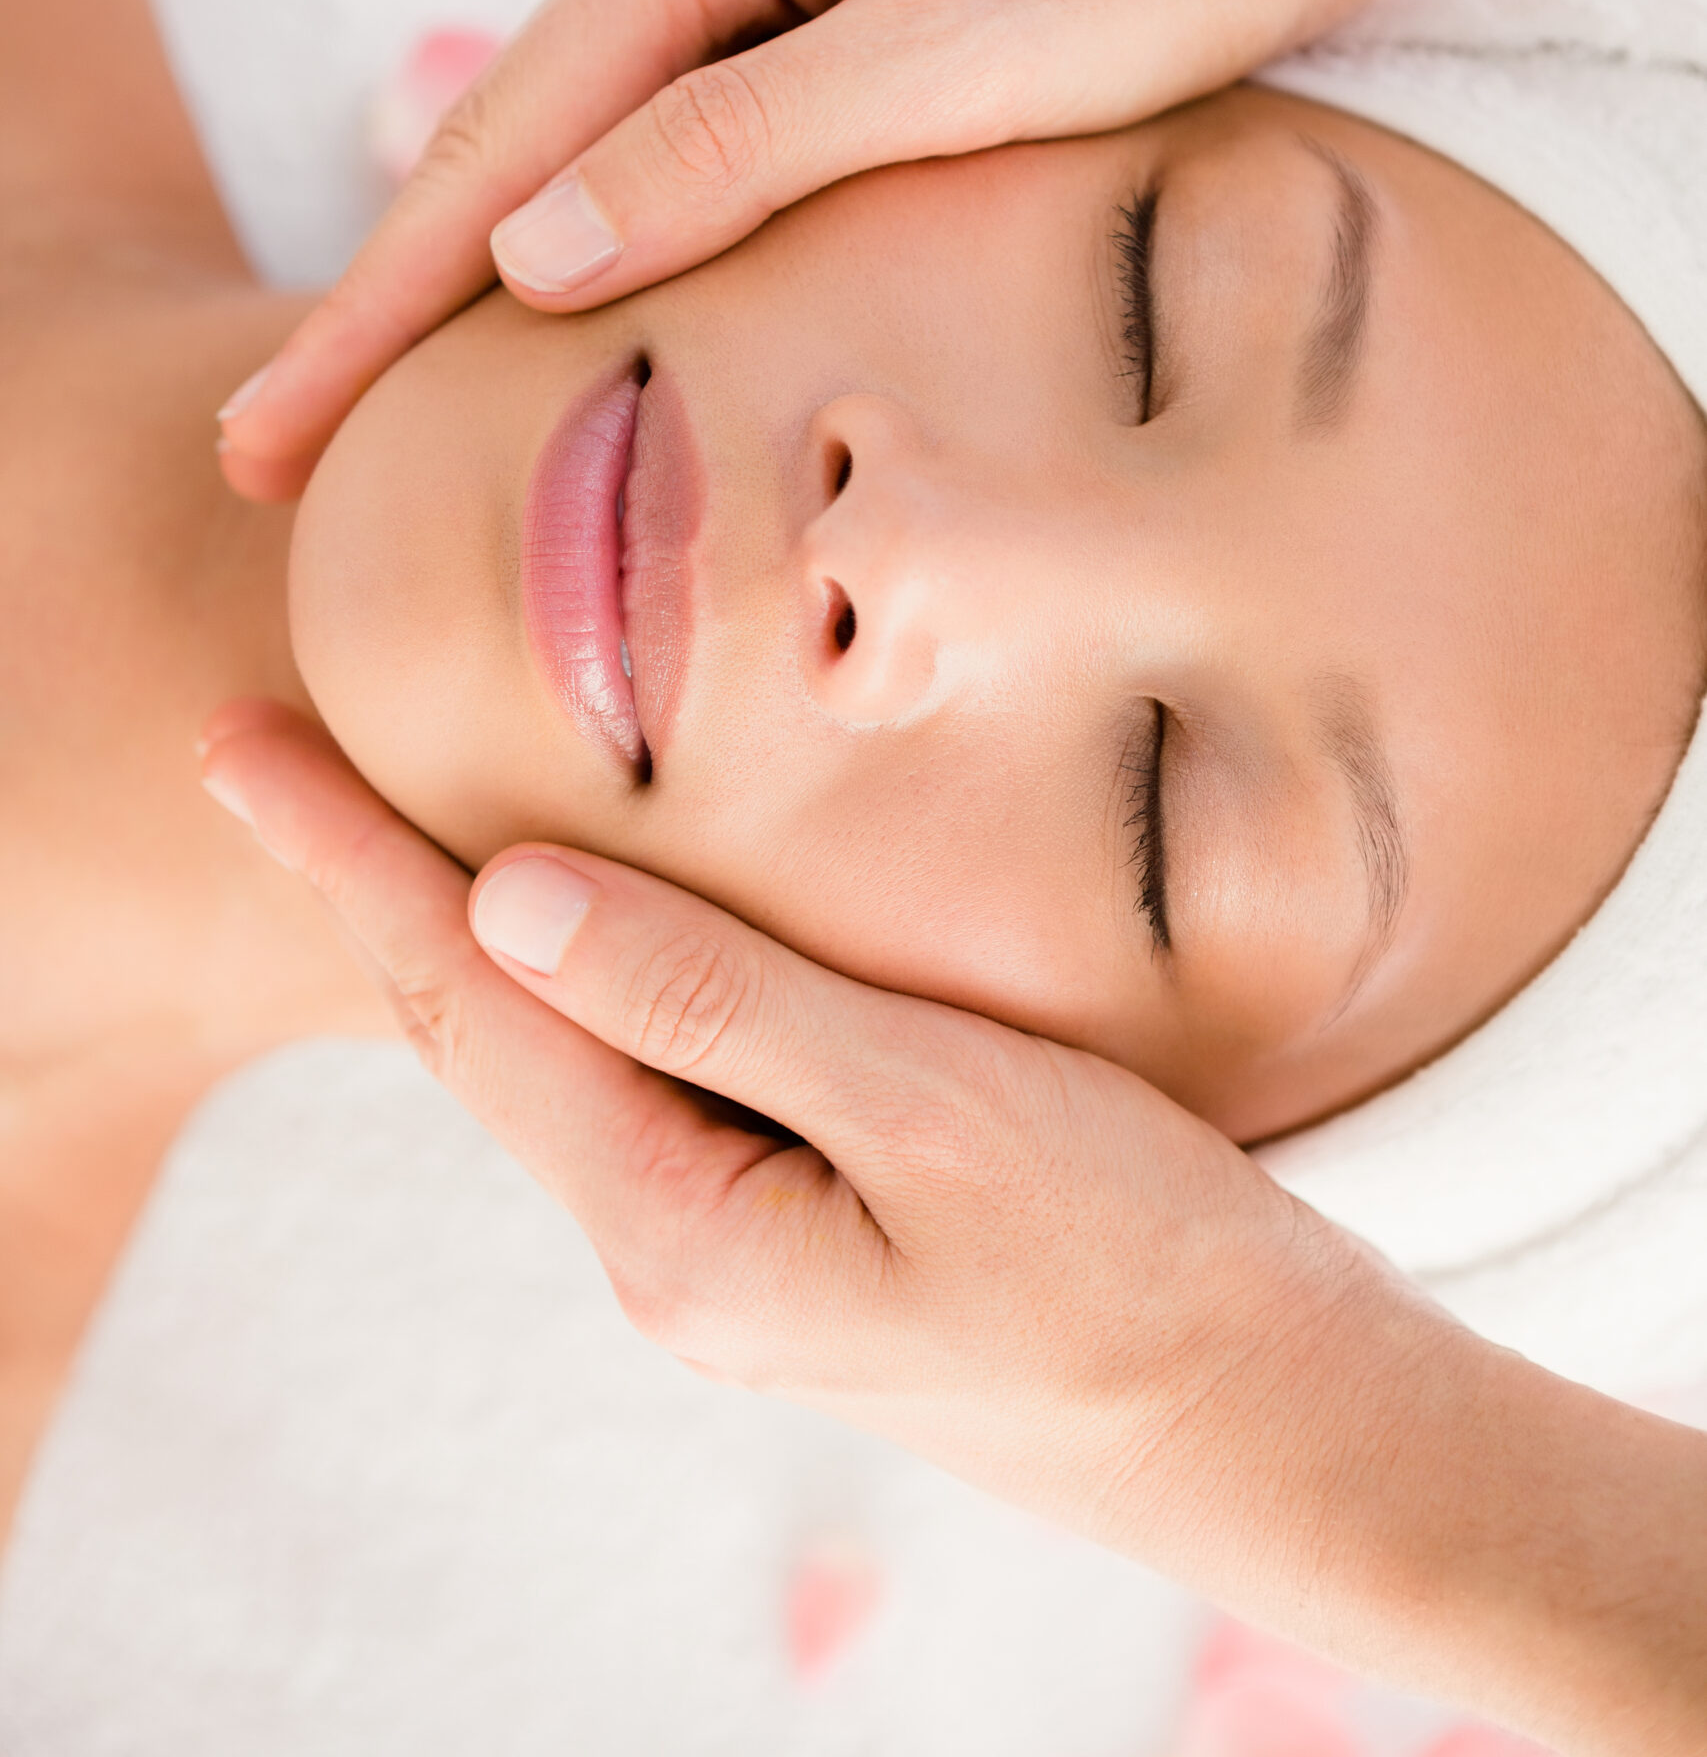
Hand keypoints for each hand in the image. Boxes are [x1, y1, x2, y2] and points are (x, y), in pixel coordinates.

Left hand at [198, 702, 1706, 1754]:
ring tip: (390, 822)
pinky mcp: (811, 1224)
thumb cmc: (1139, 1275)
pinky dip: (600, 974)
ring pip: (566, 1055)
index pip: (468, 1010)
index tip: (240, 745)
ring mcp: (740, 1245)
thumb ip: (722, 1002)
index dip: (346, 863)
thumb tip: (509, 900)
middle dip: (370, 890)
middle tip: (271, 754)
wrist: (1278, 1428)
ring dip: (472, 932)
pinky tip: (597, 921)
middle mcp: (677, 1249)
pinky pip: (659, 1077)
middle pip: (485, 1038)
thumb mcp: (938, 1115)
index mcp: (682, 1230)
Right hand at [215, 0, 1378, 498]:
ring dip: (469, 273)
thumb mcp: (952, 61)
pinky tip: (557, 296)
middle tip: (269, 453)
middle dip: (381, 302)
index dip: (373, 312)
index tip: (271, 441)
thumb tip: (525, 251)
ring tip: (375, 398)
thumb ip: (735, 151)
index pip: (493, 154)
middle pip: (501, 142)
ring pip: (573, 137)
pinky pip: (659, 126)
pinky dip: (585, 223)